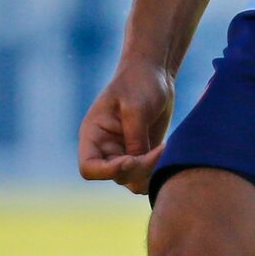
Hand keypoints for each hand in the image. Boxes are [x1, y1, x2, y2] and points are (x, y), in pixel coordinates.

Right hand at [78, 55, 176, 194]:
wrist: (155, 75)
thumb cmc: (139, 83)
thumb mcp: (136, 108)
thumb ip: (135, 138)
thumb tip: (136, 165)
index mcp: (93, 135)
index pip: (88, 168)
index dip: (108, 171)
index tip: (131, 159)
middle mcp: (105, 149)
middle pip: (116, 176)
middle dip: (139, 168)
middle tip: (160, 149)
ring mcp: (123, 153)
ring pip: (132, 180)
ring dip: (149, 172)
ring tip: (164, 149)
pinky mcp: (142, 154)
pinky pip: (146, 175)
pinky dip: (157, 170)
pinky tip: (166, 151)